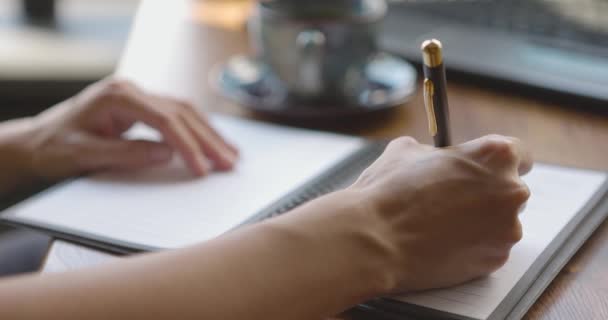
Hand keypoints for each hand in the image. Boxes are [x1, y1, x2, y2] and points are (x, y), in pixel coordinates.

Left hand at [27, 78, 237, 179]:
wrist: (36, 142)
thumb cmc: (55, 149)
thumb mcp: (85, 156)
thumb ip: (127, 154)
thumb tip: (168, 154)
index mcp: (116, 97)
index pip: (164, 119)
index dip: (187, 145)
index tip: (202, 169)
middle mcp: (130, 90)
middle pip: (181, 113)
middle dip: (208, 140)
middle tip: (229, 163)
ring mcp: (137, 96)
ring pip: (185, 111)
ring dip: (209, 134)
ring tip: (231, 155)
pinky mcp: (141, 107)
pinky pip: (177, 115)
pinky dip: (198, 130)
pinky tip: (213, 142)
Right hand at [348, 135, 531, 292]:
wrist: (373, 239)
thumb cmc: (388, 193)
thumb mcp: (406, 151)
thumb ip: (434, 152)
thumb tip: (434, 157)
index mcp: (495, 156)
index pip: (520, 154)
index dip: (497, 163)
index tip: (486, 171)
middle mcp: (510, 191)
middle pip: (511, 191)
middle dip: (487, 194)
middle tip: (454, 199)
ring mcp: (506, 229)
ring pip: (501, 223)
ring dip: (480, 223)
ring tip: (441, 224)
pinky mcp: (494, 260)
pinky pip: (489, 248)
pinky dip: (471, 247)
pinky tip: (441, 243)